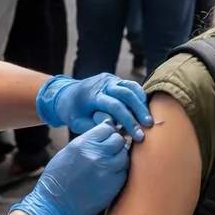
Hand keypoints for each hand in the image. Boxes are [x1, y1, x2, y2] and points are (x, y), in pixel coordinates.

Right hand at [11, 122, 129, 214]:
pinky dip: (119, 172)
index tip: (107, 138)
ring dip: (118, 158)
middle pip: (119, 140)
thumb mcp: (68, 152)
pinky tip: (108, 176)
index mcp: (84, 144)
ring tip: (108, 165)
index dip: (108, 132)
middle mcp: (97, 154)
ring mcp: (107, 170)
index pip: (107, 128)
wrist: (54, 207)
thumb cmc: (57, 180)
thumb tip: (102, 134)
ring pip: (124, 156)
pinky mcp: (114, 186)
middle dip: (115, 144)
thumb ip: (87, 142)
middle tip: (109, 151)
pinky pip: (123, 172)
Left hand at [36, 74, 152, 139]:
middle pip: (126, 94)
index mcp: (92, 94)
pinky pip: (131, 86)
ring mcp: (110, 79)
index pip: (115, 107)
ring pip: (131, 87)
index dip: (128, 121)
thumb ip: (97, 127)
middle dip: (139, 111)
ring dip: (142, 103)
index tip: (137, 135)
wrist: (66, 94)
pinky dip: (139, 96)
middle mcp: (103, 83)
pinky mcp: (116, 80)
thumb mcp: (79, 123)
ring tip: (149, 119)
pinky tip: (144, 109)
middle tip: (148, 126)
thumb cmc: (73, 112)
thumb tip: (117, 132)